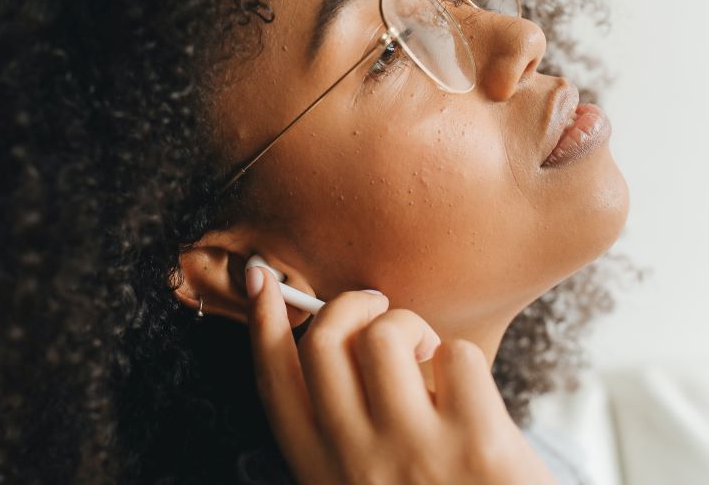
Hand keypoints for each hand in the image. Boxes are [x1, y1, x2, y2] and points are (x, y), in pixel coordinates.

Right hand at [245, 266, 558, 484]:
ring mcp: (417, 455)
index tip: (265, 280)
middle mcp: (359, 463)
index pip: (275, 382)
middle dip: (350, 306)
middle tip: (381, 310)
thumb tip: (338, 339)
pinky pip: (457, 355)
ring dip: (410, 326)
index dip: (263, 323)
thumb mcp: (364, 483)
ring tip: (430, 357)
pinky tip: (472, 393)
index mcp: (323, 472)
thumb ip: (343, 429)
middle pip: (324, 342)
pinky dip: (463, 359)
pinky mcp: (481, 447)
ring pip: (385, 337)